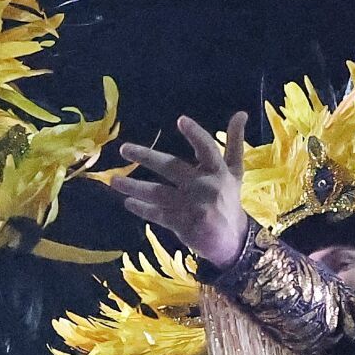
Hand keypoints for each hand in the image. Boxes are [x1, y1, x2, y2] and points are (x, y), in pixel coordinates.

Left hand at [108, 113, 249, 267]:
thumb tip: (241, 113)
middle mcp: (205, 186)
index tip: (180, 120)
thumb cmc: (229, 200)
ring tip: (114, 181)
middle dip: (147, 157)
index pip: (207, 149)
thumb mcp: (235, 171)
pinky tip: (128, 202)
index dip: (195, 134)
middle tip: (124, 149)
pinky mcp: (182, 223)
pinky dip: (142, 209)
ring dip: (134, 186)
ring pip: (158, 192)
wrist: (232, 241)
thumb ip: (234, 142)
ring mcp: (191, 206)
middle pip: (171, 167)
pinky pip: (157, 214)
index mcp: (218, 171)